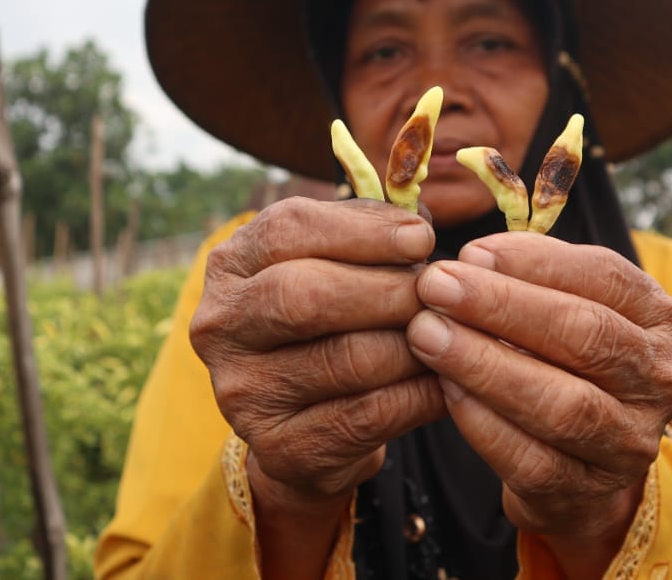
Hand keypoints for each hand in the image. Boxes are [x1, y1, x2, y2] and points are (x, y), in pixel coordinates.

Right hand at [191, 197, 446, 510]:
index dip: (363, 230)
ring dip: (415, 343)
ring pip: (347, 358)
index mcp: (231, 265)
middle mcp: (220, 326)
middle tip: (440, 291)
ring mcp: (242, 392)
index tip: (422, 238)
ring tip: (451, 333)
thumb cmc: (331, 323)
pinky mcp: (279, 447)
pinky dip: (419, 394)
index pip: (289, 229)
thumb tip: (420, 224)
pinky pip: (368, 414)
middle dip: (389, 289)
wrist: (308, 426)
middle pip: (308, 295)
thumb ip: (366, 233)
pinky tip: (446, 380)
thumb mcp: (334, 264)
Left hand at [405, 232, 671, 565]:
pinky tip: (446, 389)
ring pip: (562, 404)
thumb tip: (475, 259)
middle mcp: (659, 380)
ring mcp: (630, 442)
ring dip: (485, 364)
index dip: (535, 262)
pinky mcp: (590, 493)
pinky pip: (533, 461)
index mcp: (658, 320)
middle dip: (502, 306)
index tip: (470, 253)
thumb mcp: (566, 309)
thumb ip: (532, 277)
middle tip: (434, 287)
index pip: (606, 277)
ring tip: (427, 334)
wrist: (580, 466)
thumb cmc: (565, 365)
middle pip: (585, 335)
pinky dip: (484, 423)